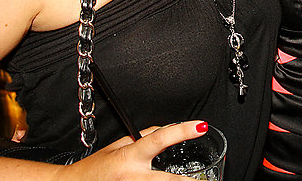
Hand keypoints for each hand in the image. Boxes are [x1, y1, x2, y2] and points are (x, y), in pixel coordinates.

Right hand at [53, 120, 207, 179]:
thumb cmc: (94, 169)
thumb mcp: (118, 146)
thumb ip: (143, 138)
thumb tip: (167, 130)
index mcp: (130, 157)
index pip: (160, 139)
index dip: (182, 131)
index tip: (200, 126)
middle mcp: (133, 176)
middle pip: (170, 180)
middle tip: (207, 179)